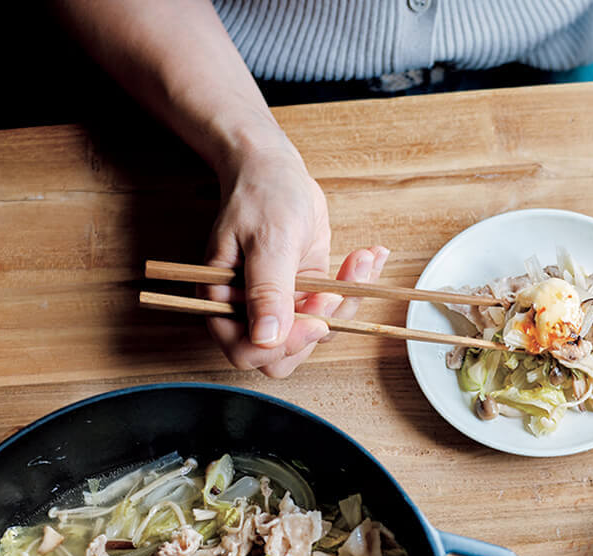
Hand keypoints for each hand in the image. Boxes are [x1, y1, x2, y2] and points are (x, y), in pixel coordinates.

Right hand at [204, 143, 388, 376]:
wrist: (274, 168)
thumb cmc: (260, 195)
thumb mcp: (266, 241)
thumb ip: (266, 292)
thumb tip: (266, 338)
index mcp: (222, 301)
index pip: (247, 350)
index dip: (283, 344)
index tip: (314, 320)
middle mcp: (249, 309)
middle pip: (285, 351)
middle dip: (320, 324)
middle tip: (336, 291)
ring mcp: (280, 303)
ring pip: (318, 331)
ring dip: (347, 301)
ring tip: (362, 261)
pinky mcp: (306, 292)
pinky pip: (334, 306)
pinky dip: (357, 285)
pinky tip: (370, 257)